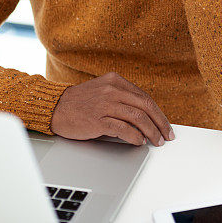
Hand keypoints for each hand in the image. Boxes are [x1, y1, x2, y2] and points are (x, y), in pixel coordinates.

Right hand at [50, 72, 173, 145]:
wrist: (54, 107)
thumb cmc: (79, 102)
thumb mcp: (102, 91)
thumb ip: (121, 98)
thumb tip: (145, 117)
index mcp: (115, 80)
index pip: (144, 98)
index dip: (158, 113)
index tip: (165, 125)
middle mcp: (111, 89)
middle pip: (145, 107)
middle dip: (160, 123)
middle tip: (166, 135)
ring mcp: (105, 104)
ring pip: (137, 118)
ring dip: (151, 132)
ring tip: (155, 141)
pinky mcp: (98, 119)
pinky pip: (123, 129)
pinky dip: (135, 137)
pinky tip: (139, 142)